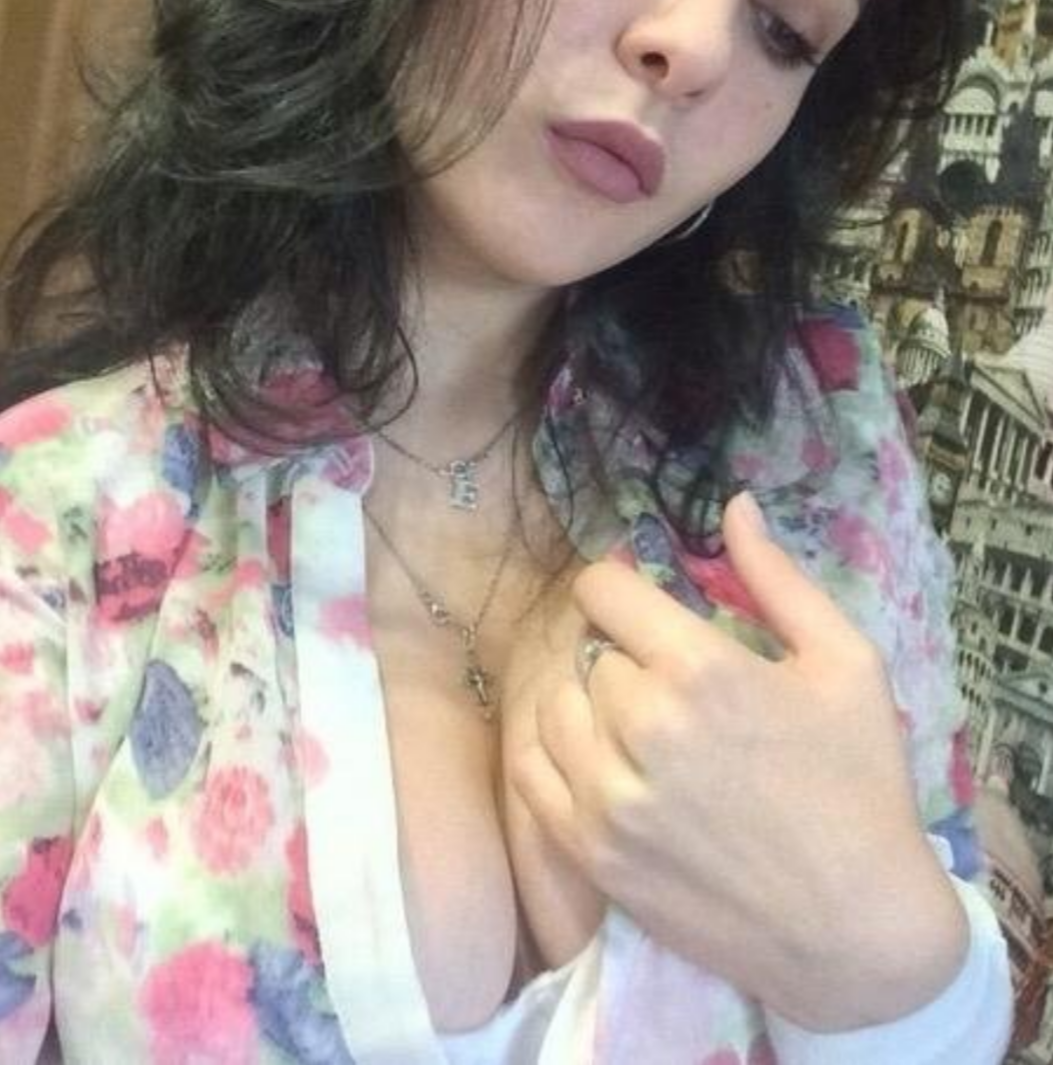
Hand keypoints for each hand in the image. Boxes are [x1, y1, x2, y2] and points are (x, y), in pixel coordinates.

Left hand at [510, 491, 968, 1029]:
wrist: (856, 929)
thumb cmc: (861, 784)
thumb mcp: (846, 662)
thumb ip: (778, 578)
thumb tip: (734, 502)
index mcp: (700, 670)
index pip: (603, 590)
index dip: (619, 585)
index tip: (640, 600)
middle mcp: (640, 727)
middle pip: (589, 651)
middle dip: (621, 649)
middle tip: (661, 672)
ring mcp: (608, 797)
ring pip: (555, 707)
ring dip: (585, 699)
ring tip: (629, 715)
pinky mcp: (592, 855)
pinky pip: (530, 775)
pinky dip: (546, 748)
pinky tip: (582, 746)